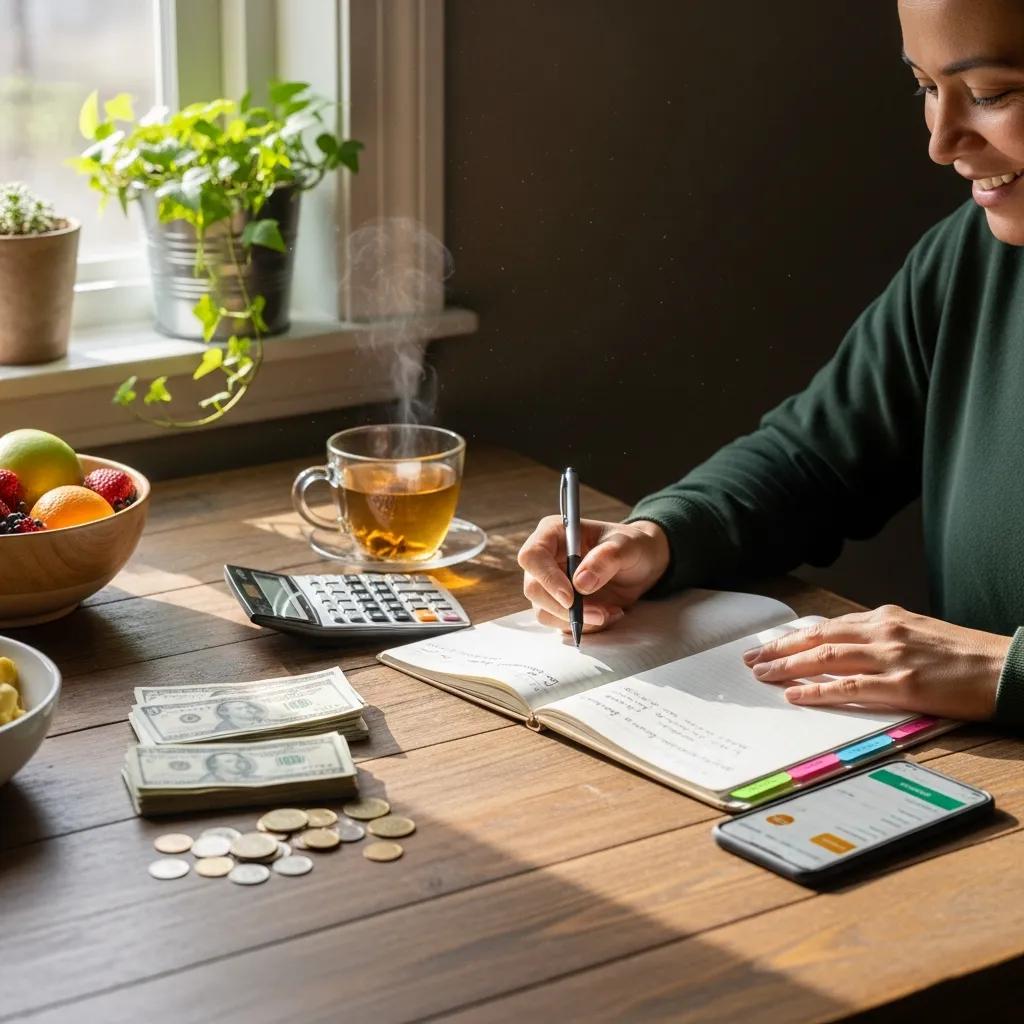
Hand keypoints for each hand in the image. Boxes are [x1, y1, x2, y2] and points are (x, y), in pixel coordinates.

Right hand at [517, 517, 669, 633]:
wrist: (641, 565)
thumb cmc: (632, 546)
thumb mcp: (628, 546)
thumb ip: (607, 558)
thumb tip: (581, 582)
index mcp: (553, 534)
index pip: (532, 556)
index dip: (547, 578)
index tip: (571, 597)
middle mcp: (545, 559)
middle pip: (534, 589)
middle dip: (565, 608)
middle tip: (600, 614)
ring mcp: (549, 584)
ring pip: (545, 611)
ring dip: (578, 620)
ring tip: (610, 611)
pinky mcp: (559, 604)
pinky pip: (560, 623)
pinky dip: (585, 625)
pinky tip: (608, 613)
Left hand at [743, 604, 1010, 719]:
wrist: (1007, 668)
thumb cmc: (965, 655)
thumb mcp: (917, 633)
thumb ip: (880, 637)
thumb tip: (845, 648)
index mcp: (886, 618)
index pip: (827, 626)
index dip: (794, 636)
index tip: (769, 645)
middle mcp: (883, 632)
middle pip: (818, 638)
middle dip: (780, 648)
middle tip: (752, 659)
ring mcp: (891, 657)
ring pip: (825, 658)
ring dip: (788, 666)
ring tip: (763, 675)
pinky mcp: (902, 685)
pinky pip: (848, 687)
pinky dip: (817, 690)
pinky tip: (795, 694)